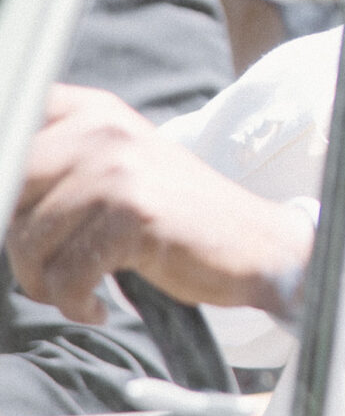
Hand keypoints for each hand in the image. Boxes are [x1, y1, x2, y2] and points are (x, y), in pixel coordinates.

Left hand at [9, 86, 313, 323]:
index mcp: (93, 110)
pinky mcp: (134, 215)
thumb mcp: (112, 167)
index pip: (18, 118)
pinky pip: (65, 277)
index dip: (6, 173)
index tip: (18, 210)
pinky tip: (100, 304)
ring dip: (46, 284)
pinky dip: (77, 304)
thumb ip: (53, 165)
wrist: (249, 241)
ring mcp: (119, 169)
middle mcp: (103, 129)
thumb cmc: (169, 215)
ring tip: (82, 286)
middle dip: (20, 246)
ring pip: (28, 242)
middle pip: (8, 191)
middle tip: (53, 268)